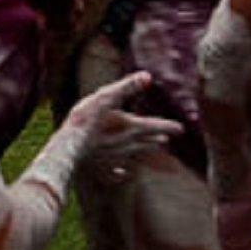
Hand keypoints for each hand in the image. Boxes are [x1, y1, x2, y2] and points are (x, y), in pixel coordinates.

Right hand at [61, 73, 181, 167]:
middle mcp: (127, 144)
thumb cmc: (87, 118)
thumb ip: (127, 87)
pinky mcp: (101, 166)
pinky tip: (122, 173)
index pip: (156, 126)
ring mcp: (115, 157)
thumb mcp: (106, 96)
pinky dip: (120, 172)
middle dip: (157, 139)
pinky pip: (114, 172)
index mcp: (132, 127)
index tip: (181, 128)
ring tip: (151, 149)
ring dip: (144, 151)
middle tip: (166, 139)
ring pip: (134, 155)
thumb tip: (148, 75)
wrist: (69, 145)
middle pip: (147, 142)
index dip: (169, 126)